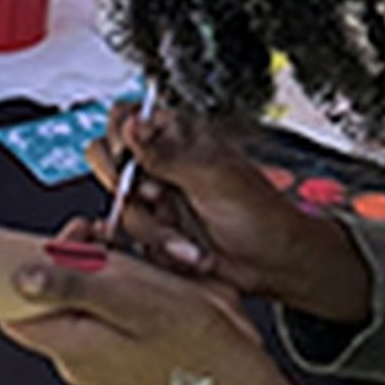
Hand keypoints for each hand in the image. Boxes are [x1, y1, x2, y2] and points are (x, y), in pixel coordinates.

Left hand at [2, 225, 262, 384]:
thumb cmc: (193, 337)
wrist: (238, 371)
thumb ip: (71, 286)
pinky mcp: (122, 355)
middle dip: (65, 264)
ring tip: (124, 256)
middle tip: (96, 239)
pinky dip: (114, 290)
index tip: (50, 246)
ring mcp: (99, 360)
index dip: (24, 272)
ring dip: (94, 273)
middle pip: (46, 303)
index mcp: (71, 348)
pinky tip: (140, 278)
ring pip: (76, 305)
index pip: (14, 314)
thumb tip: (21, 278)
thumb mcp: (129, 297)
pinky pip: (103, 315)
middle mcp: (78, 360)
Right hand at [94, 106, 371, 324]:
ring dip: (156, 230)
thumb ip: (164, 153)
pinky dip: (159, 250)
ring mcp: (157, 201)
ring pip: (123, 208)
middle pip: (110, 163)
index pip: (125, 120)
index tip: (129, 158)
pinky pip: (133, 239)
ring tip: (189, 241)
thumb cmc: (261, 216)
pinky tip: (185, 251)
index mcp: (178, 139)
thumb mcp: (211, 178)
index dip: (119, 137)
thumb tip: (131, 124)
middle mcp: (163, 167)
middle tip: (157, 199)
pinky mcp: (156, 233)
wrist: (274, 264)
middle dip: (129, 189)